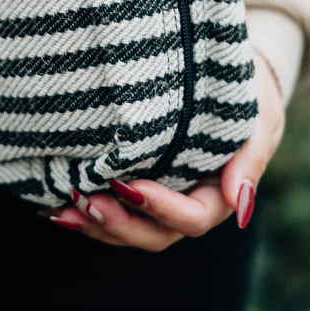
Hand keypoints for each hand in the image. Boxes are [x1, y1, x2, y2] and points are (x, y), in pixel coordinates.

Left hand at [47, 49, 284, 249]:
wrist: (225, 76)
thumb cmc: (245, 94)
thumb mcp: (257, 119)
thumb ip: (249, 159)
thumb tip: (239, 204)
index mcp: (218, 194)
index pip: (192, 218)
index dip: (161, 208)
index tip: (130, 185)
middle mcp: (187, 204)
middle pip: (154, 234)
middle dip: (118, 224)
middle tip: (85, 201)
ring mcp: (160, 200)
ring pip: (128, 229)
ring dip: (95, 224)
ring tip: (62, 210)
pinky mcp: (135, 186)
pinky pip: (112, 210)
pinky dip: (84, 212)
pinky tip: (52, 207)